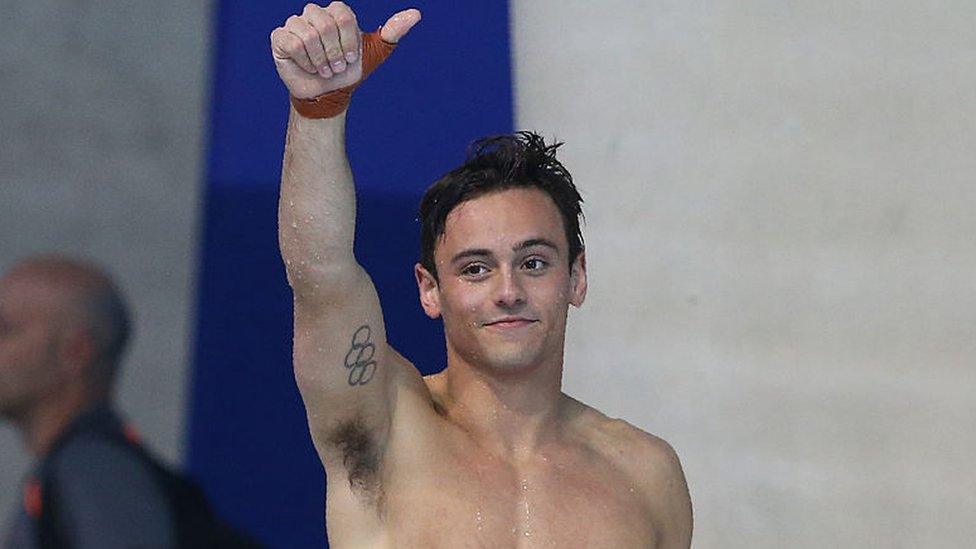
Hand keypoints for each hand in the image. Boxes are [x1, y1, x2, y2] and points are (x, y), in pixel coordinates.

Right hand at [270, 2, 420, 98]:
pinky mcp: (280, 37)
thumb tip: (416, 14)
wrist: (328, 93)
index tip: (351, 59)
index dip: (348, 42)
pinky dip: (304, 61)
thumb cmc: (350, 71)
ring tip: (323, 70)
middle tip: (336, 68)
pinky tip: (308, 67)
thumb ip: (393, 32)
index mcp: (336, 12)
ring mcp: (295, 23)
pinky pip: (292, 43)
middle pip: (325, 25)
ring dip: (320, 60)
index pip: (343, 16)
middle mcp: (314, 13)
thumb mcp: (376, 53)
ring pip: (308, 35)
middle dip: (334, 53)